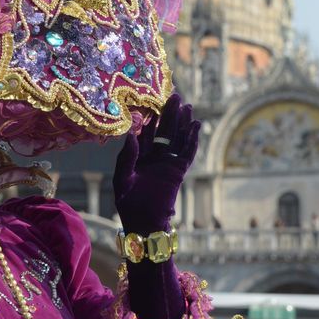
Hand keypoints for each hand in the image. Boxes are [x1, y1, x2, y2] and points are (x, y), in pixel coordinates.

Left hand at [113, 94, 199, 233]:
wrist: (142, 222)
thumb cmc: (128, 202)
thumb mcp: (122, 178)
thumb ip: (127, 156)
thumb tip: (132, 134)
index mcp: (140, 155)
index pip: (147, 132)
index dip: (152, 117)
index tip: (155, 102)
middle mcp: (155, 157)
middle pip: (165, 131)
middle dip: (170, 114)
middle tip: (176, 96)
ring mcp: (168, 163)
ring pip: (178, 139)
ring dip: (183, 123)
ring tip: (188, 107)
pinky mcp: (178, 171)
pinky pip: (187, 153)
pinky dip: (192, 140)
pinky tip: (195, 127)